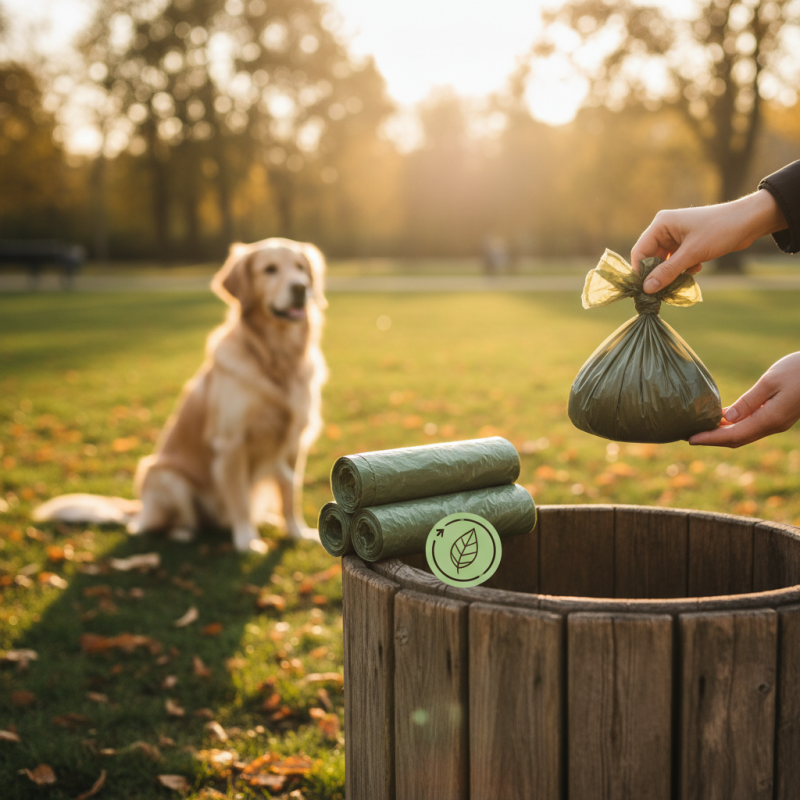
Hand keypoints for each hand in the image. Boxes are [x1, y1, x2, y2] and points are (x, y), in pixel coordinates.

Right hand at [631, 190, 786, 293]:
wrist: (750, 221)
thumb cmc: (720, 231)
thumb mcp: (692, 253)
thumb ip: (667, 272)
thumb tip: (647, 289)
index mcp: (661, 224)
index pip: (640, 251)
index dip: (640, 272)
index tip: (644, 291)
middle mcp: (665, 229)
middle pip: (651, 258)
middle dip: (658, 274)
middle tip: (662, 291)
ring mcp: (676, 236)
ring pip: (665, 261)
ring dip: (672, 273)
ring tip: (682, 280)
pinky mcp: (687, 243)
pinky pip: (676, 261)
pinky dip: (683, 269)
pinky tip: (696, 269)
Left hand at [689, 352, 799, 446]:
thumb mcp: (771, 381)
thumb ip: (749, 401)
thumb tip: (728, 419)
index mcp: (770, 419)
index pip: (733, 436)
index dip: (710, 439)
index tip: (689, 439)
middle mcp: (772, 425)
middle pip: (736, 439)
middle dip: (712, 439)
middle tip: (687, 436)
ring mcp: (776, 422)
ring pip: (744, 434)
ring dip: (722, 434)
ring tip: (699, 429)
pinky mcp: (778, 416)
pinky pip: (751, 426)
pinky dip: (734, 426)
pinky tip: (722, 420)